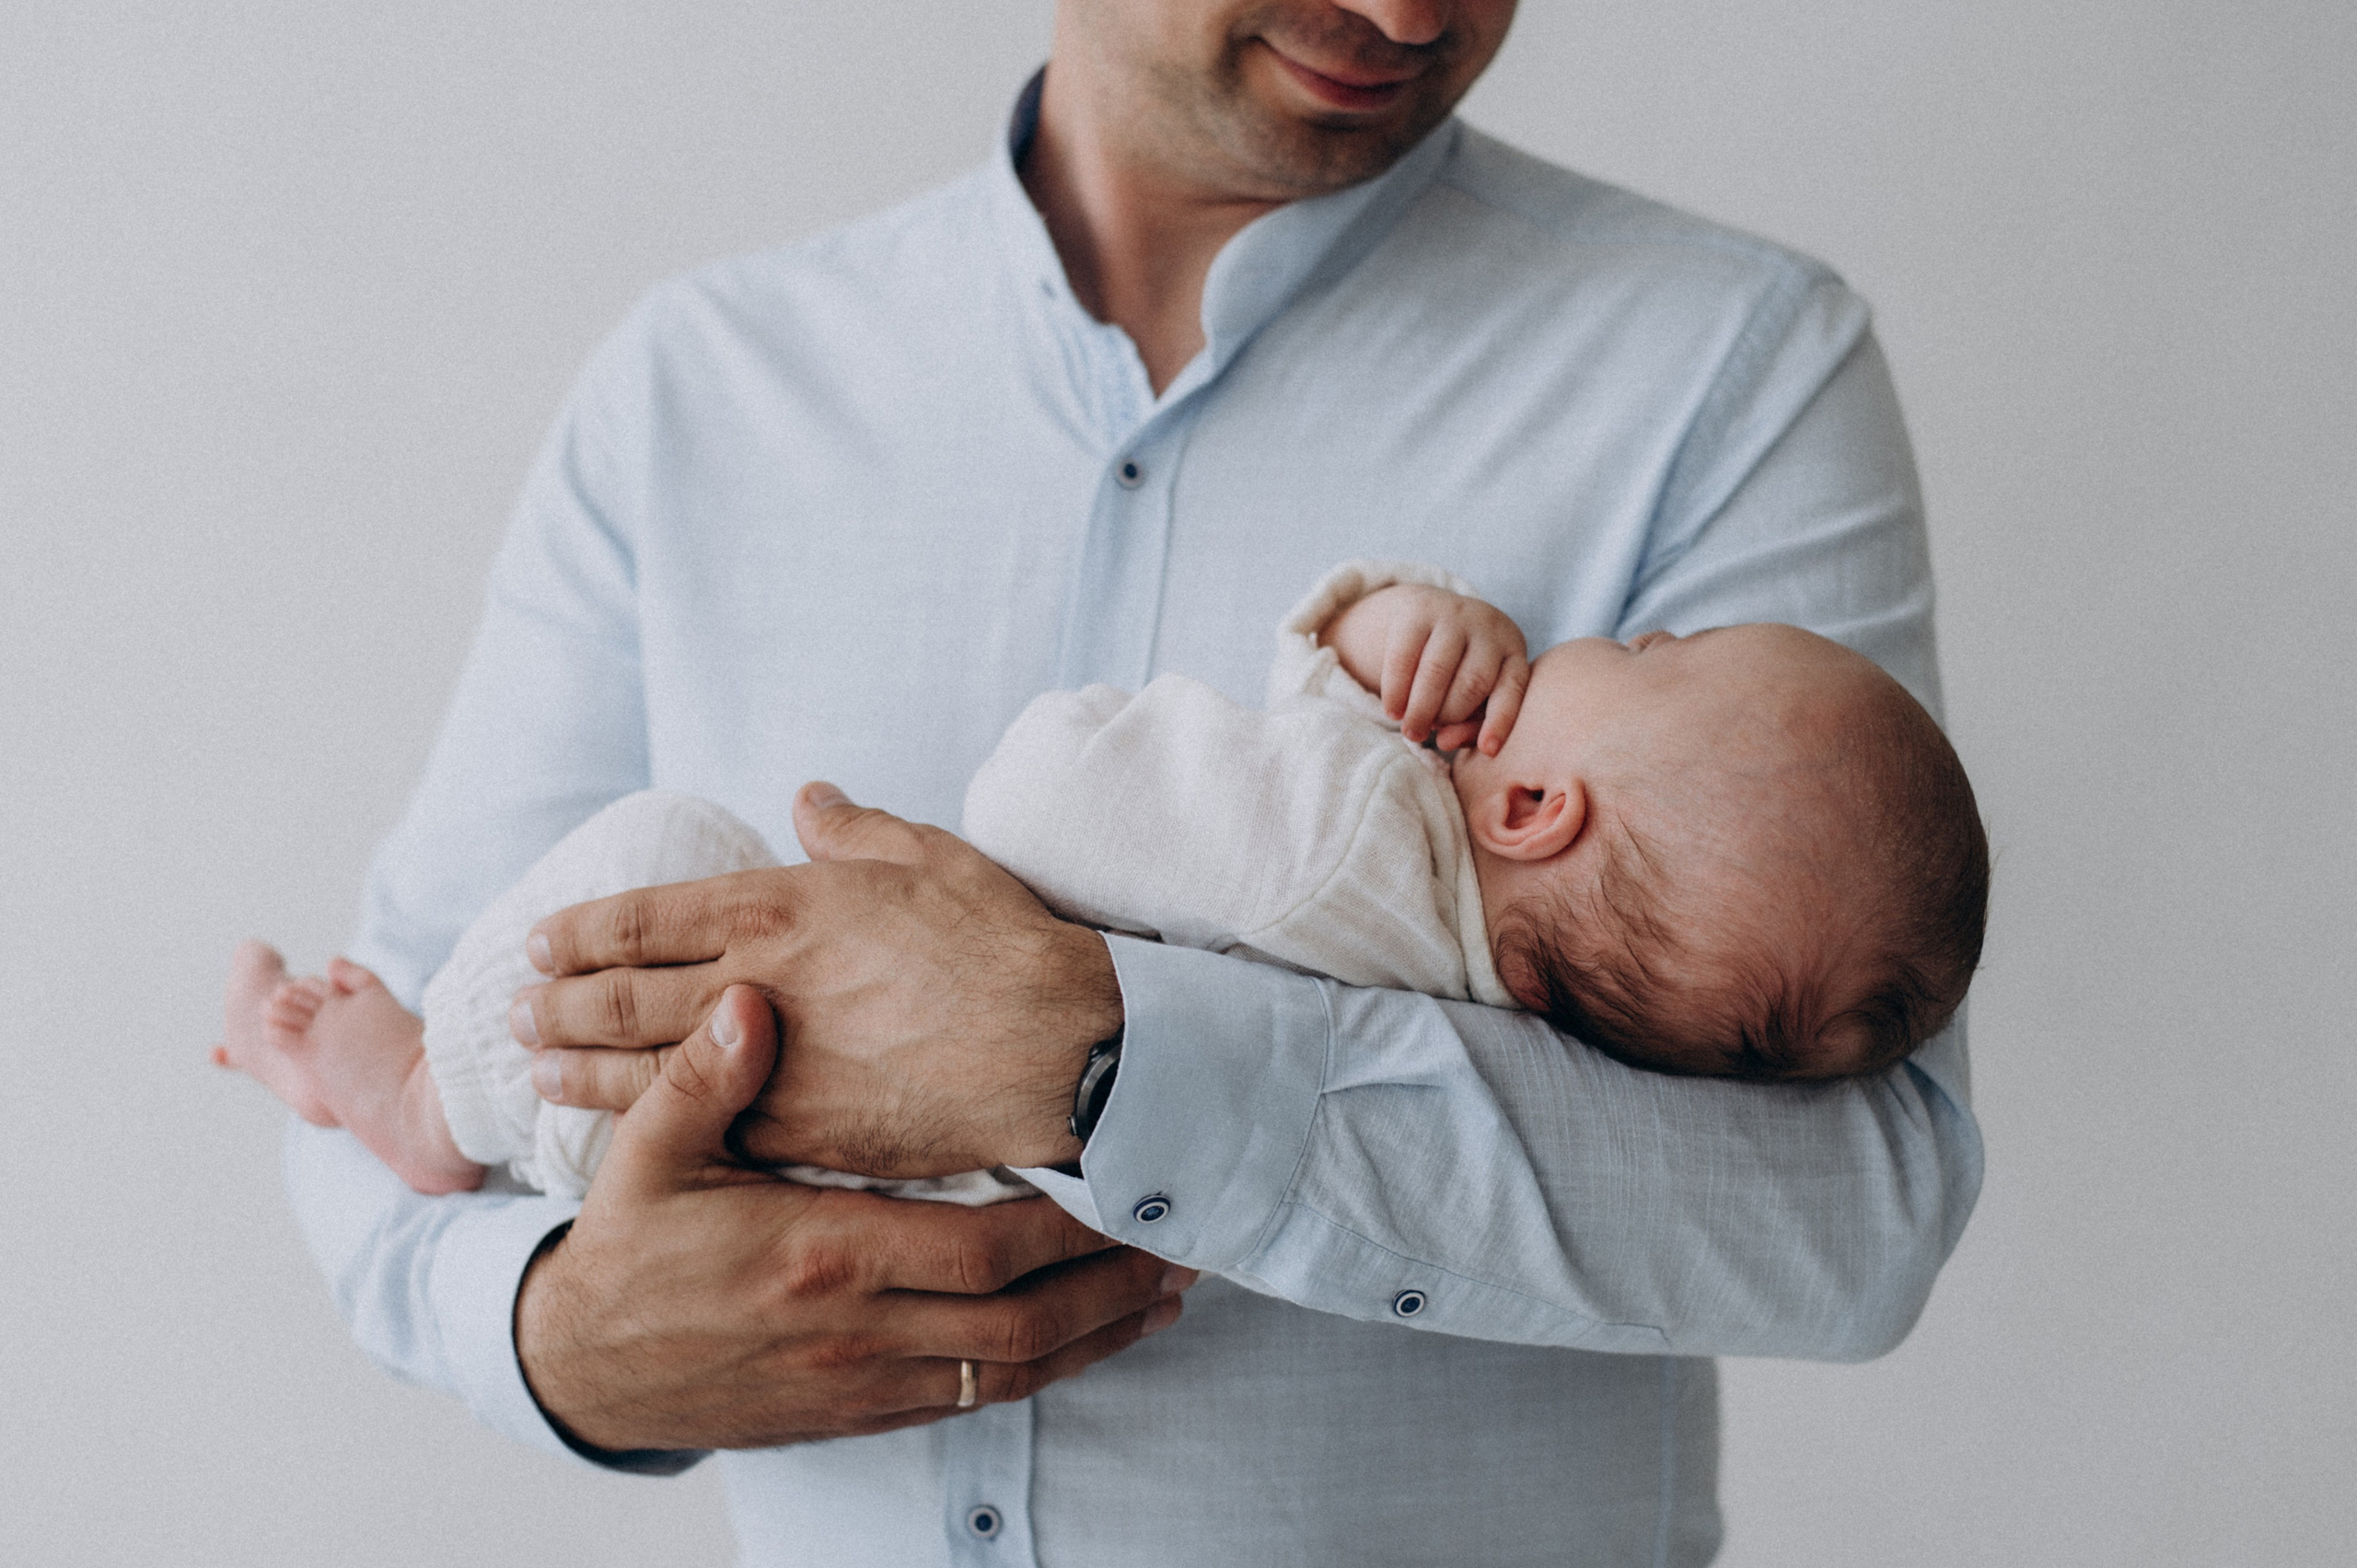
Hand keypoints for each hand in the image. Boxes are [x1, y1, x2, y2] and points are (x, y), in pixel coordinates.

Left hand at [514, 782, 1122, 1175]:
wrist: (1058, 1049)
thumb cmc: (1004, 946)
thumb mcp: (931, 858)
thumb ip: (855, 831)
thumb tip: (809, 800)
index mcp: (780, 907)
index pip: (645, 918)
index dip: (581, 931)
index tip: (539, 939)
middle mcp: (755, 983)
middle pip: (621, 995)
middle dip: (556, 1002)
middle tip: (512, 1009)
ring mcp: (771, 1065)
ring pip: (642, 1069)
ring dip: (578, 1069)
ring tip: (536, 1071)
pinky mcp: (799, 1133)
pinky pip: (702, 1129)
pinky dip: (647, 1129)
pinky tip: (618, 1134)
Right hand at [516, 985, 1191, 1452]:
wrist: (583, 1370)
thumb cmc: (631, 1251)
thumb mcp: (648, 1156)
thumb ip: (705, 1078)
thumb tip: (751, 999)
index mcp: (824, 1258)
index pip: (979, 1249)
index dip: (1065, 1225)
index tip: (1123, 1187)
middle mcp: (859, 1331)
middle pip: (1022, 1322)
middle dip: (1111, 1285)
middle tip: (1182, 1243)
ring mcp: (865, 1383)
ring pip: (1013, 1373)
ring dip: (1097, 1336)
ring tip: (1165, 1296)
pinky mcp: (860, 1414)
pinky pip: (977, 1401)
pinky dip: (1044, 1372)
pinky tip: (1086, 1342)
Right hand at [1320, 583, 1529, 752]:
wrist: (1432, 612)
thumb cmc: (1458, 669)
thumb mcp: (1475, 694)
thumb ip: (1469, 724)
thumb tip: (1444, 743)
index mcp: (1512, 649)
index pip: (1512, 688)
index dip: (1500, 721)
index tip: (1488, 750)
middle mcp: (1489, 626)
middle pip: (1472, 682)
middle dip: (1448, 717)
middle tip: (1429, 735)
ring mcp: (1454, 614)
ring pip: (1438, 670)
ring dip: (1420, 708)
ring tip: (1410, 730)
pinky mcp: (1417, 611)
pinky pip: (1404, 657)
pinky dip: (1396, 690)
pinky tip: (1392, 710)